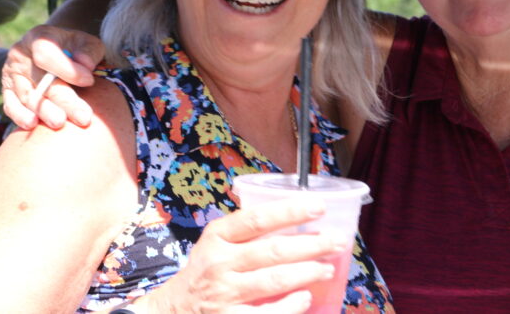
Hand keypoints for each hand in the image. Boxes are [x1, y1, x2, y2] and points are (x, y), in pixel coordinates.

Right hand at [0, 25, 103, 129]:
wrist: (56, 52)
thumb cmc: (75, 49)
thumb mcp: (87, 43)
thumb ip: (89, 51)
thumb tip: (85, 64)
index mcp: (39, 37)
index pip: (47, 54)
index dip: (67, 69)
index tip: (89, 81)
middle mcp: (21, 54)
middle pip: (41, 80)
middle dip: (64, 100)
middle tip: (83, 116)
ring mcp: (11, 74)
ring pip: (28, 96)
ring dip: (44, 111)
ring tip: (60, 123)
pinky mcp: (7, 91)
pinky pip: (11, 106)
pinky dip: (20, 116)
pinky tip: (32, 124)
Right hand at [137, 198, 346, 313]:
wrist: (173, 309)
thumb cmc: (206, 270)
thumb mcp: (215, 242)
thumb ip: (246, 230)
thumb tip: (298, 215)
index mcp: (217, 236)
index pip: (257, 219)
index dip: (290, 211)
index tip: (319, 207)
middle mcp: (219, 263)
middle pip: (273, 251)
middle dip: (311, 246)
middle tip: (336, 242)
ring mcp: (223, 294)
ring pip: (274, 281)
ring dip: (307, 273)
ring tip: (327, 268)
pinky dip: (292, 305)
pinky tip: (306, 297)